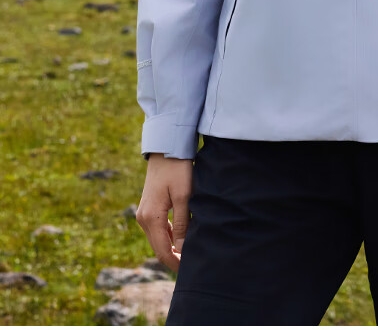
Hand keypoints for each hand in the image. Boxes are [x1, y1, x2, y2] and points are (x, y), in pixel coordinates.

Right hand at [136, 154, 193, 271]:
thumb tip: (182, 249)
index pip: (162, 251)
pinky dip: (168, 237)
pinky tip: (180, 239)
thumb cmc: (177, 170)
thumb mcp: (184, 196)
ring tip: (188, 255)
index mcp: (151, 218)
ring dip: (171, 248)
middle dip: (173, 258)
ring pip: (157, 239)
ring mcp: (143, 213)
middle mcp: (143, 218)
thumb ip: (183, 224)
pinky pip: (157, 229)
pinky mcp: (148, 208)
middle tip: (191, 265)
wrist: (166, 149)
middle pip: (158, 248)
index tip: (190, 270)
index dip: (176, 263)